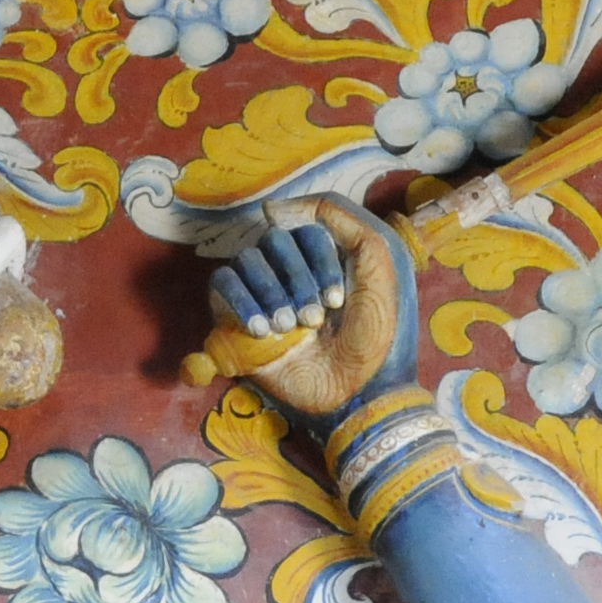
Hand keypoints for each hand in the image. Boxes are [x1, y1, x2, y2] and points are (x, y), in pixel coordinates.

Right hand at [208, 197, 415, 424]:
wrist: (357, 393)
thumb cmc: (375, 334)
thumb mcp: (379, 262)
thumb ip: (342, 217)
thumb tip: (271, 209)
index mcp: (326, 255)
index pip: (305, 227)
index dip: (318, 257)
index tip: (336, 299)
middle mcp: (293, 271)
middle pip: (274, 241)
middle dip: (295, 278)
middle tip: (314, 318)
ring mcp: (266, 294)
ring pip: (247, 260)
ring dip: (270, 292)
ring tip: (289, 326)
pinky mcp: (239, 319)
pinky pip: (222, 285)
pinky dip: (239, 301)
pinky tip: (261, 329)